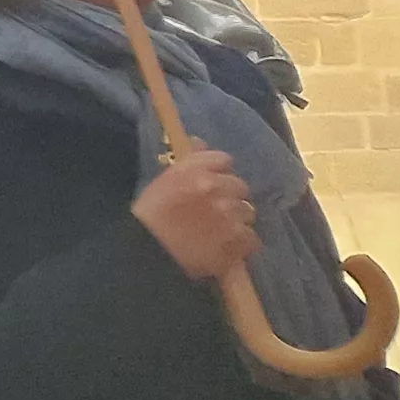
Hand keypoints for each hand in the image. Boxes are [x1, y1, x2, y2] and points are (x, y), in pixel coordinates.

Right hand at [132, 149, 260, 281]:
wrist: (147, 256)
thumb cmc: (147, 220)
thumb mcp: (161, 184)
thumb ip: (186, 164)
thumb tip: (200, 142)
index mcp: (195, 171)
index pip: (223, 160)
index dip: (218, 172)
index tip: (209, 184)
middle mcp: (217, 188)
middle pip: (239, 187)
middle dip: (229, 197)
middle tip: (214, 212)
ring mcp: (231, 214)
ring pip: (247, 212)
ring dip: (236, 221)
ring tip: (219, 233)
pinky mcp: (239, 240)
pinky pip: (252, 239)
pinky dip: (241, 244)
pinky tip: (226, 249)